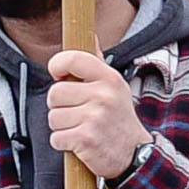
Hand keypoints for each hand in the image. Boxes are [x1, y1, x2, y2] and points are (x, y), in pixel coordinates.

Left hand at [44, 48, 144, 184]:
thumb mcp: (115, 87)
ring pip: (53, 118)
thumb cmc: (118, 118)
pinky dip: (64, 144)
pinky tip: (81, 143)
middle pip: (54, 93)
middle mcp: (103, 95)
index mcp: (109, 79)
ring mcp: (95, 117)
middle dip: (60, 106)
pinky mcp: (86, 139)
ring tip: (82, 128)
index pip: (71, 59)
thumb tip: (90, 34)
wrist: (135, 155)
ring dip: (62, 127)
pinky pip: (56, 138)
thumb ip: (98, 62)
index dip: (57, 66)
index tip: (60, 76)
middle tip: (78, 114)